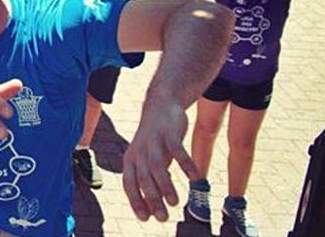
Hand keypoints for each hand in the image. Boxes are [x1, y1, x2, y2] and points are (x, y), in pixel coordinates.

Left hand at [123, 100, 196, 221]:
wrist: (161, 105)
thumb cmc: (154, 139)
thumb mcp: (148, 159)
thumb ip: (149, 180)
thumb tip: (152, 207)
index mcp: (131, 159)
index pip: (129, 184)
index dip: (136, 201)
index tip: (145, 218)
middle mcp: (139, 152)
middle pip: (143, 179)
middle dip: (152, 200)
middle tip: (163, 218)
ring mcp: (154, 142)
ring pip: (157, 167)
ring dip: (166, 186)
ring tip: (175, 203)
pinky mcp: (169, 134)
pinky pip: (178, 152)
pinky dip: (186, 166)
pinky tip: (195, 178)